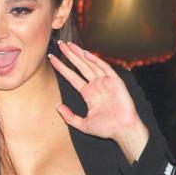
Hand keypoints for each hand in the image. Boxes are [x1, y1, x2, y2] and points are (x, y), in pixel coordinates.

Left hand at [49, 41, 148, 161]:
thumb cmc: (106, 128)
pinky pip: (104, 68)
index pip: (72, 76)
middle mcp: (96, 85)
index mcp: (88, 93)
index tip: (52, 59)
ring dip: (80, 54)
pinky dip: (95, 60)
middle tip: (60, 44)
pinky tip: (85, 53)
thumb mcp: (83, 124)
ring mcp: (105, 82)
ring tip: (69, 45)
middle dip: (70, 55)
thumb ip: (69, 116)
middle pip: (80, 66)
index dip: (62, 67)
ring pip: (90, 64)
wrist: (123, 130)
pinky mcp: (115, 81)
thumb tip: (57, 106)